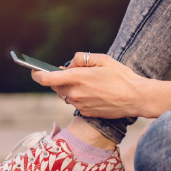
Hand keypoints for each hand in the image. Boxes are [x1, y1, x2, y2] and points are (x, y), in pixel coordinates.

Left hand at [31, 53, 146, 118]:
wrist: (136, 98)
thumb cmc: (121, 76)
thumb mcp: (103, 59)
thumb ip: (82, 58)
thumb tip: (69, 64)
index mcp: (77, 78)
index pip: (46, 78)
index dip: (37, 74)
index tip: (34, 71)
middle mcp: (75, 93)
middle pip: (56, 87)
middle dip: (60, 79)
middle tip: (74, 73)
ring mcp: (80, 105)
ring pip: (66, 95)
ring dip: (71, 88)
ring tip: (89, 83)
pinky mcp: (86, 113)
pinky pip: (76, 103)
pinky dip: (81, 97)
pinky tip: (95, 93)